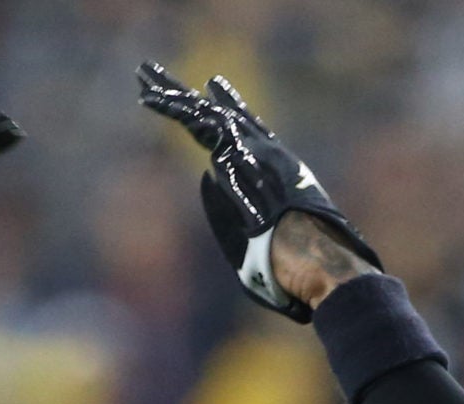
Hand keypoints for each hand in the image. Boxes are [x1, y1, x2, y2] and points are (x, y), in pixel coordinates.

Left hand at [136, 64, 380, 321]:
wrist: (316, 257)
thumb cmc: (296, 266)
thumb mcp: (259, 245)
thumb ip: (235, 217)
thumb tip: (207, 178)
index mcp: (278, 173)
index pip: (252, 134)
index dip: (235, 111)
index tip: (219, 91)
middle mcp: (266, 153)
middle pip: (229, 116)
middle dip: (209, 99)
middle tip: (193, 80)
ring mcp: (253, 149)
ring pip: (207, 114)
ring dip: (176, 96)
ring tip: (147, 78)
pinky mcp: (237, 151)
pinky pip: (196, 121)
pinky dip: (171, 107)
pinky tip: (147, 96)